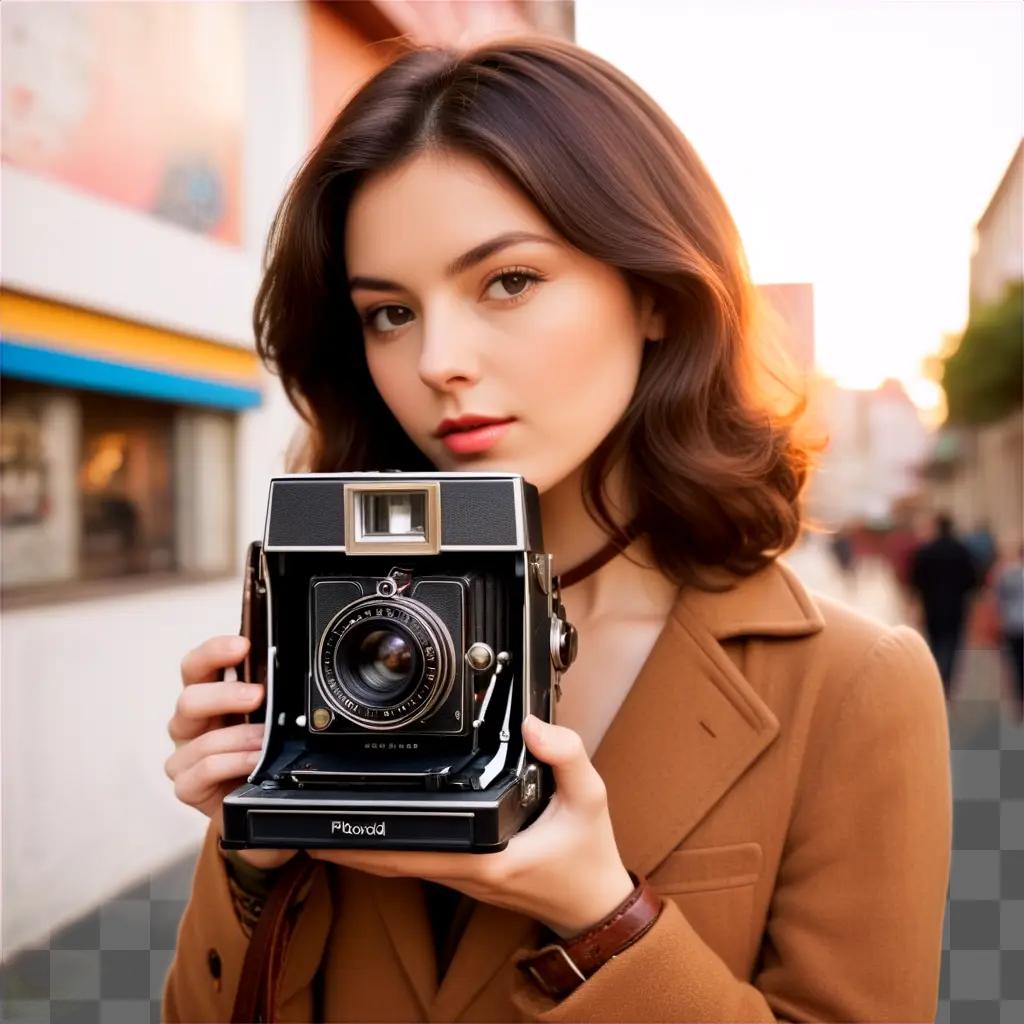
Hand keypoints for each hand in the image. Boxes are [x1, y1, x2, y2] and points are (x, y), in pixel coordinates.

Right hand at [164, 634, 296, 870]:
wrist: (255, 802)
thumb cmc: (257, 753)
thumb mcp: (265, 720)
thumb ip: (267, 697)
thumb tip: (287, 671)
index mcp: (207, 698)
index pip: (197, 666)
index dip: (214, 651)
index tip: (242, 646)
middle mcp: (190, 724)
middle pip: (190, 698)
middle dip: (225, 694)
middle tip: (257, 695)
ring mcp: (184, 755)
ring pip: (197, 736)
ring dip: (238, 735)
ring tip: (265, 739)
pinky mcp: (186, 786)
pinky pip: (202, 770)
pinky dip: (232, 763)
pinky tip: (253, 763)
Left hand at [307, 715, 634, 937]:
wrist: (592, 904)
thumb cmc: (587, 856)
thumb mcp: (589, 798)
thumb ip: (566, 755)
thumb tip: (534, 724)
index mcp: (487, 859)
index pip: (412, 851)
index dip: (366, 841)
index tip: (330, 821)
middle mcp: (465, 872)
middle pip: (390, 860)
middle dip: (346, 843)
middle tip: (303, 820)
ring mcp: (462, 876)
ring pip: (399, 863)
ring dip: (362, 846)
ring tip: (323, 820)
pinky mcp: (465, 873)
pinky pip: (416, 860)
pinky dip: (388, 847)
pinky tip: (373, 827)